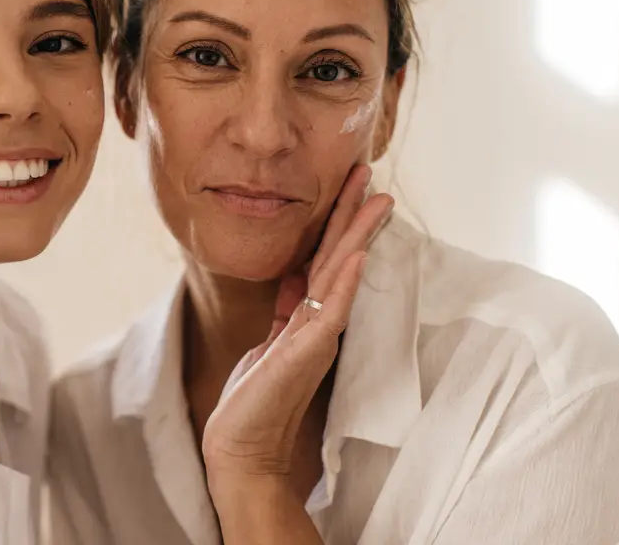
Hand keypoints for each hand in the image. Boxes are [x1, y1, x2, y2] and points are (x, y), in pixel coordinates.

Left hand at [202, 165, 393, 487]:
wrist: (243, 449)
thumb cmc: (256, 401)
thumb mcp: (270, 341)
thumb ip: (286, 310)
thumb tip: (294, 275)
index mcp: (308, 317)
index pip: (327, 258)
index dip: (338, 220)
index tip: (349, 183)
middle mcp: (319, 323)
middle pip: (340, 257)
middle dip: (352, 212)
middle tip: (366, 170)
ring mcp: (317, 337)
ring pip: (341, 274)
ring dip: (357, 234)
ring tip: (375, 198)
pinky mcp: (308, 353)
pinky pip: (332, 310)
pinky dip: (345, 280)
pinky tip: (357, 254)